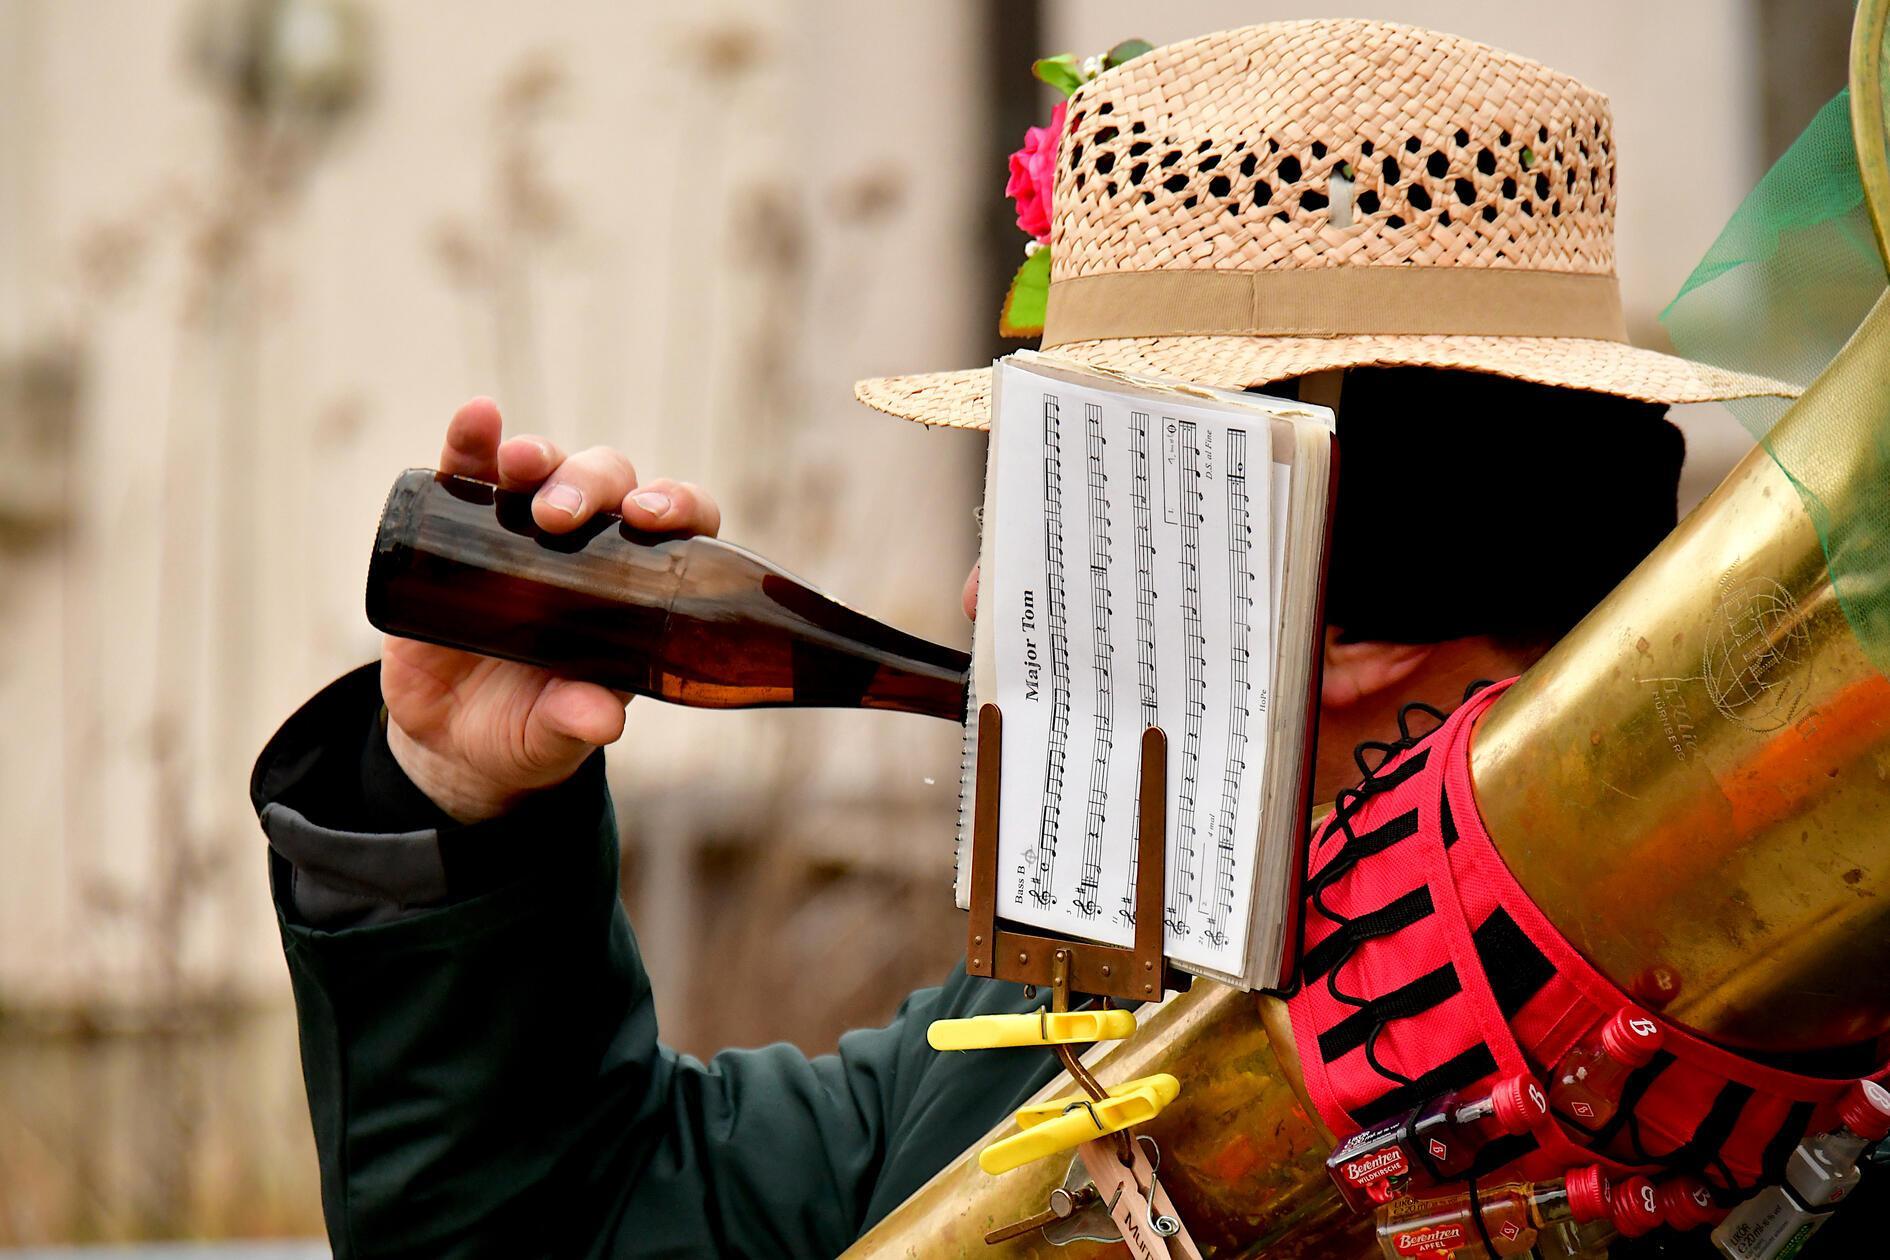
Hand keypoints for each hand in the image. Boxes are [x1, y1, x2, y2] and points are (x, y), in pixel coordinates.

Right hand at [381, 398, 722, 821]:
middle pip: (609, 485)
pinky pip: (469, 470)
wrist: (449, 738)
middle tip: (560, 519)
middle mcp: (587, 545)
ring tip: (521, 466)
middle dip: (591, 486)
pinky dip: (472, 440)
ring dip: (540, 456)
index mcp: (632, 587)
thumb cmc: (524, 730)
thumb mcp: (550, 735)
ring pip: (547, 467)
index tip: (656, 519)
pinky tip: (477, 419)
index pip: (676, 526)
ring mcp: (522, 529)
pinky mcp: (460, 526)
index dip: (677, 506)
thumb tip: (602, 720)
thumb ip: (574, 723)